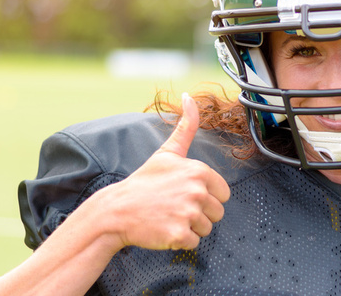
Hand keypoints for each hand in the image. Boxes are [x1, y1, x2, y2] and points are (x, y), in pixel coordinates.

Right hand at [100, 93, 230, 250]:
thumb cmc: (144, 182)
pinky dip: (180, 241)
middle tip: (175, 206)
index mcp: (199, 171)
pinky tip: (164, 229)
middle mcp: (197, 191)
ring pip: (206, 228)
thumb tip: (190, 97)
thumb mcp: (168, 152)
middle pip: (218, 212)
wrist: (116, 210)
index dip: (206, 196)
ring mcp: (188, 213)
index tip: (184, 193)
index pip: (224, 193)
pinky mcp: (179, 234)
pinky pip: (193, 243)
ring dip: (190, 227)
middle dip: (199, 213)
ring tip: (169, 216)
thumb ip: (186, 126)